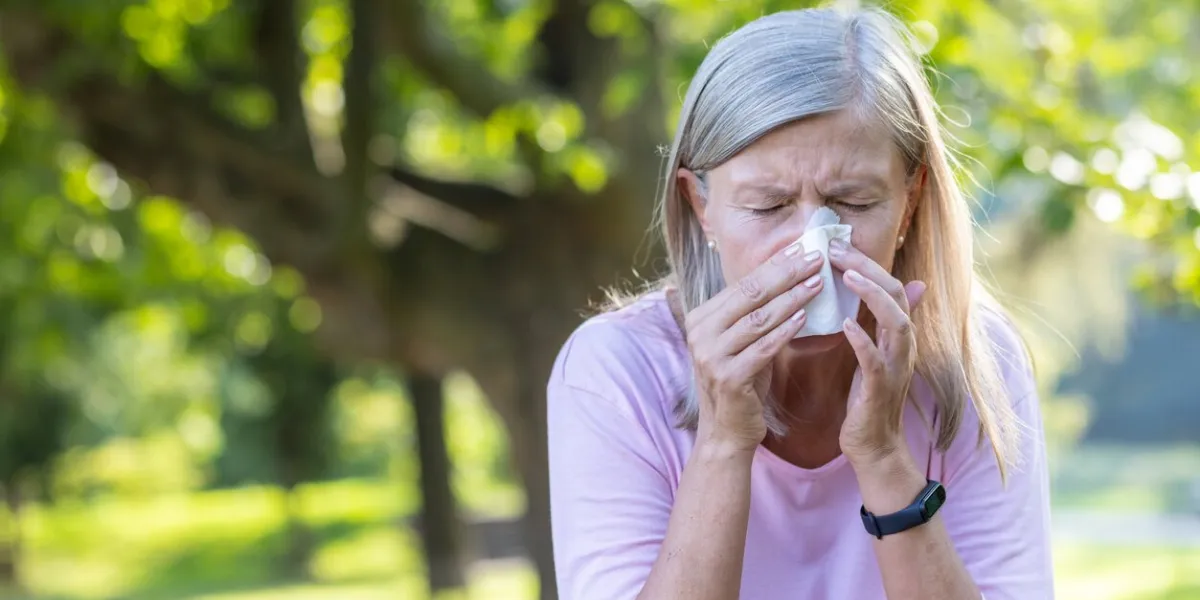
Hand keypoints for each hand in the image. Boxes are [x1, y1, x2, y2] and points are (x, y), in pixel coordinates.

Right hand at [684, 241, 826, 454]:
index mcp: (701, 319)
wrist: (727, 431)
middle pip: (749, 295)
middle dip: (785, 275)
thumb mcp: (743, 342)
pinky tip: (805, 317)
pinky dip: (785, 331)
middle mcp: (700, 334)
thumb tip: (786, 272)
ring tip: (817, 283)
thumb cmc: (742, 381)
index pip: (742, 284)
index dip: (774, 266)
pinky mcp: (728, 378)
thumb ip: (754, 312)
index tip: (802, 250)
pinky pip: (763, 348)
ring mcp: (711, 357)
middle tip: (815, 258)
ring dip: (791, 298)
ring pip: (758, 319)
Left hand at [827, 238, 927, 468]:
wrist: (874, 445)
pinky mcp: (882, 390)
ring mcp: (895, 368)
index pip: (890, 286)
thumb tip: (898, 288)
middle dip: (869, 268)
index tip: (836, 245)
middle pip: (896, 295)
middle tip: (837, 249)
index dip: (867, 263)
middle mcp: (902, 346)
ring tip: (848, 275)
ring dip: (872, 296)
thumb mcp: (874, 353)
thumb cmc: (868, 397)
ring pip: (896, 323)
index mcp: (897, 335)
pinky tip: (846, 324)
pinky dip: (863, 340)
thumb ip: (878, 321)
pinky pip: (876, 361)